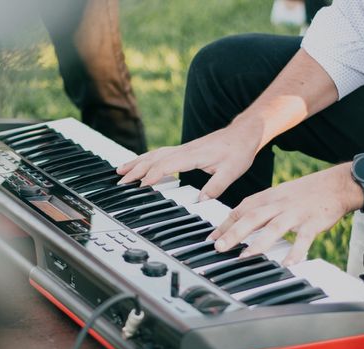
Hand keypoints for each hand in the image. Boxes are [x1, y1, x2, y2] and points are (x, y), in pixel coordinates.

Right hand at [116, 126, 258, 200]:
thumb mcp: (232, 172)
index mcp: (194, 155)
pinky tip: (137, 164)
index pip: (168, 165)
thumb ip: (216, 187)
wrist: (243, 133)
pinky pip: (158, 154)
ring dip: (136, 163)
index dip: (154, 175)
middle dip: (136, 170)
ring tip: (120, 171)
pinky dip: (144, 159)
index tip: (141, 186)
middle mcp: (184, 150)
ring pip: (153, 155)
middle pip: (154, 159)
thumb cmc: (238, 151)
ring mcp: (181, 149)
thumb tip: (200, 201)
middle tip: (121, 182)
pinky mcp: (182, 150)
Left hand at [208, 164, 361, 265]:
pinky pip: (303, 239)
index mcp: (268, 197)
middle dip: (233, 233)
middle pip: (252, 218)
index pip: (241, 210)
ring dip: (257, 243)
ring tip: (244, 256)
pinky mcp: (313, 223)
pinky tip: (288, 264)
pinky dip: (295, 252)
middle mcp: (279, 204)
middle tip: (218, 248)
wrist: (336, 184)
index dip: (224, 224)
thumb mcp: (277, 195)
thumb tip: (234, 220)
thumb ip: (257, 208)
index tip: (210, 239)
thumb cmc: (303, 193)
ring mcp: (295, 214)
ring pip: (273, 228)